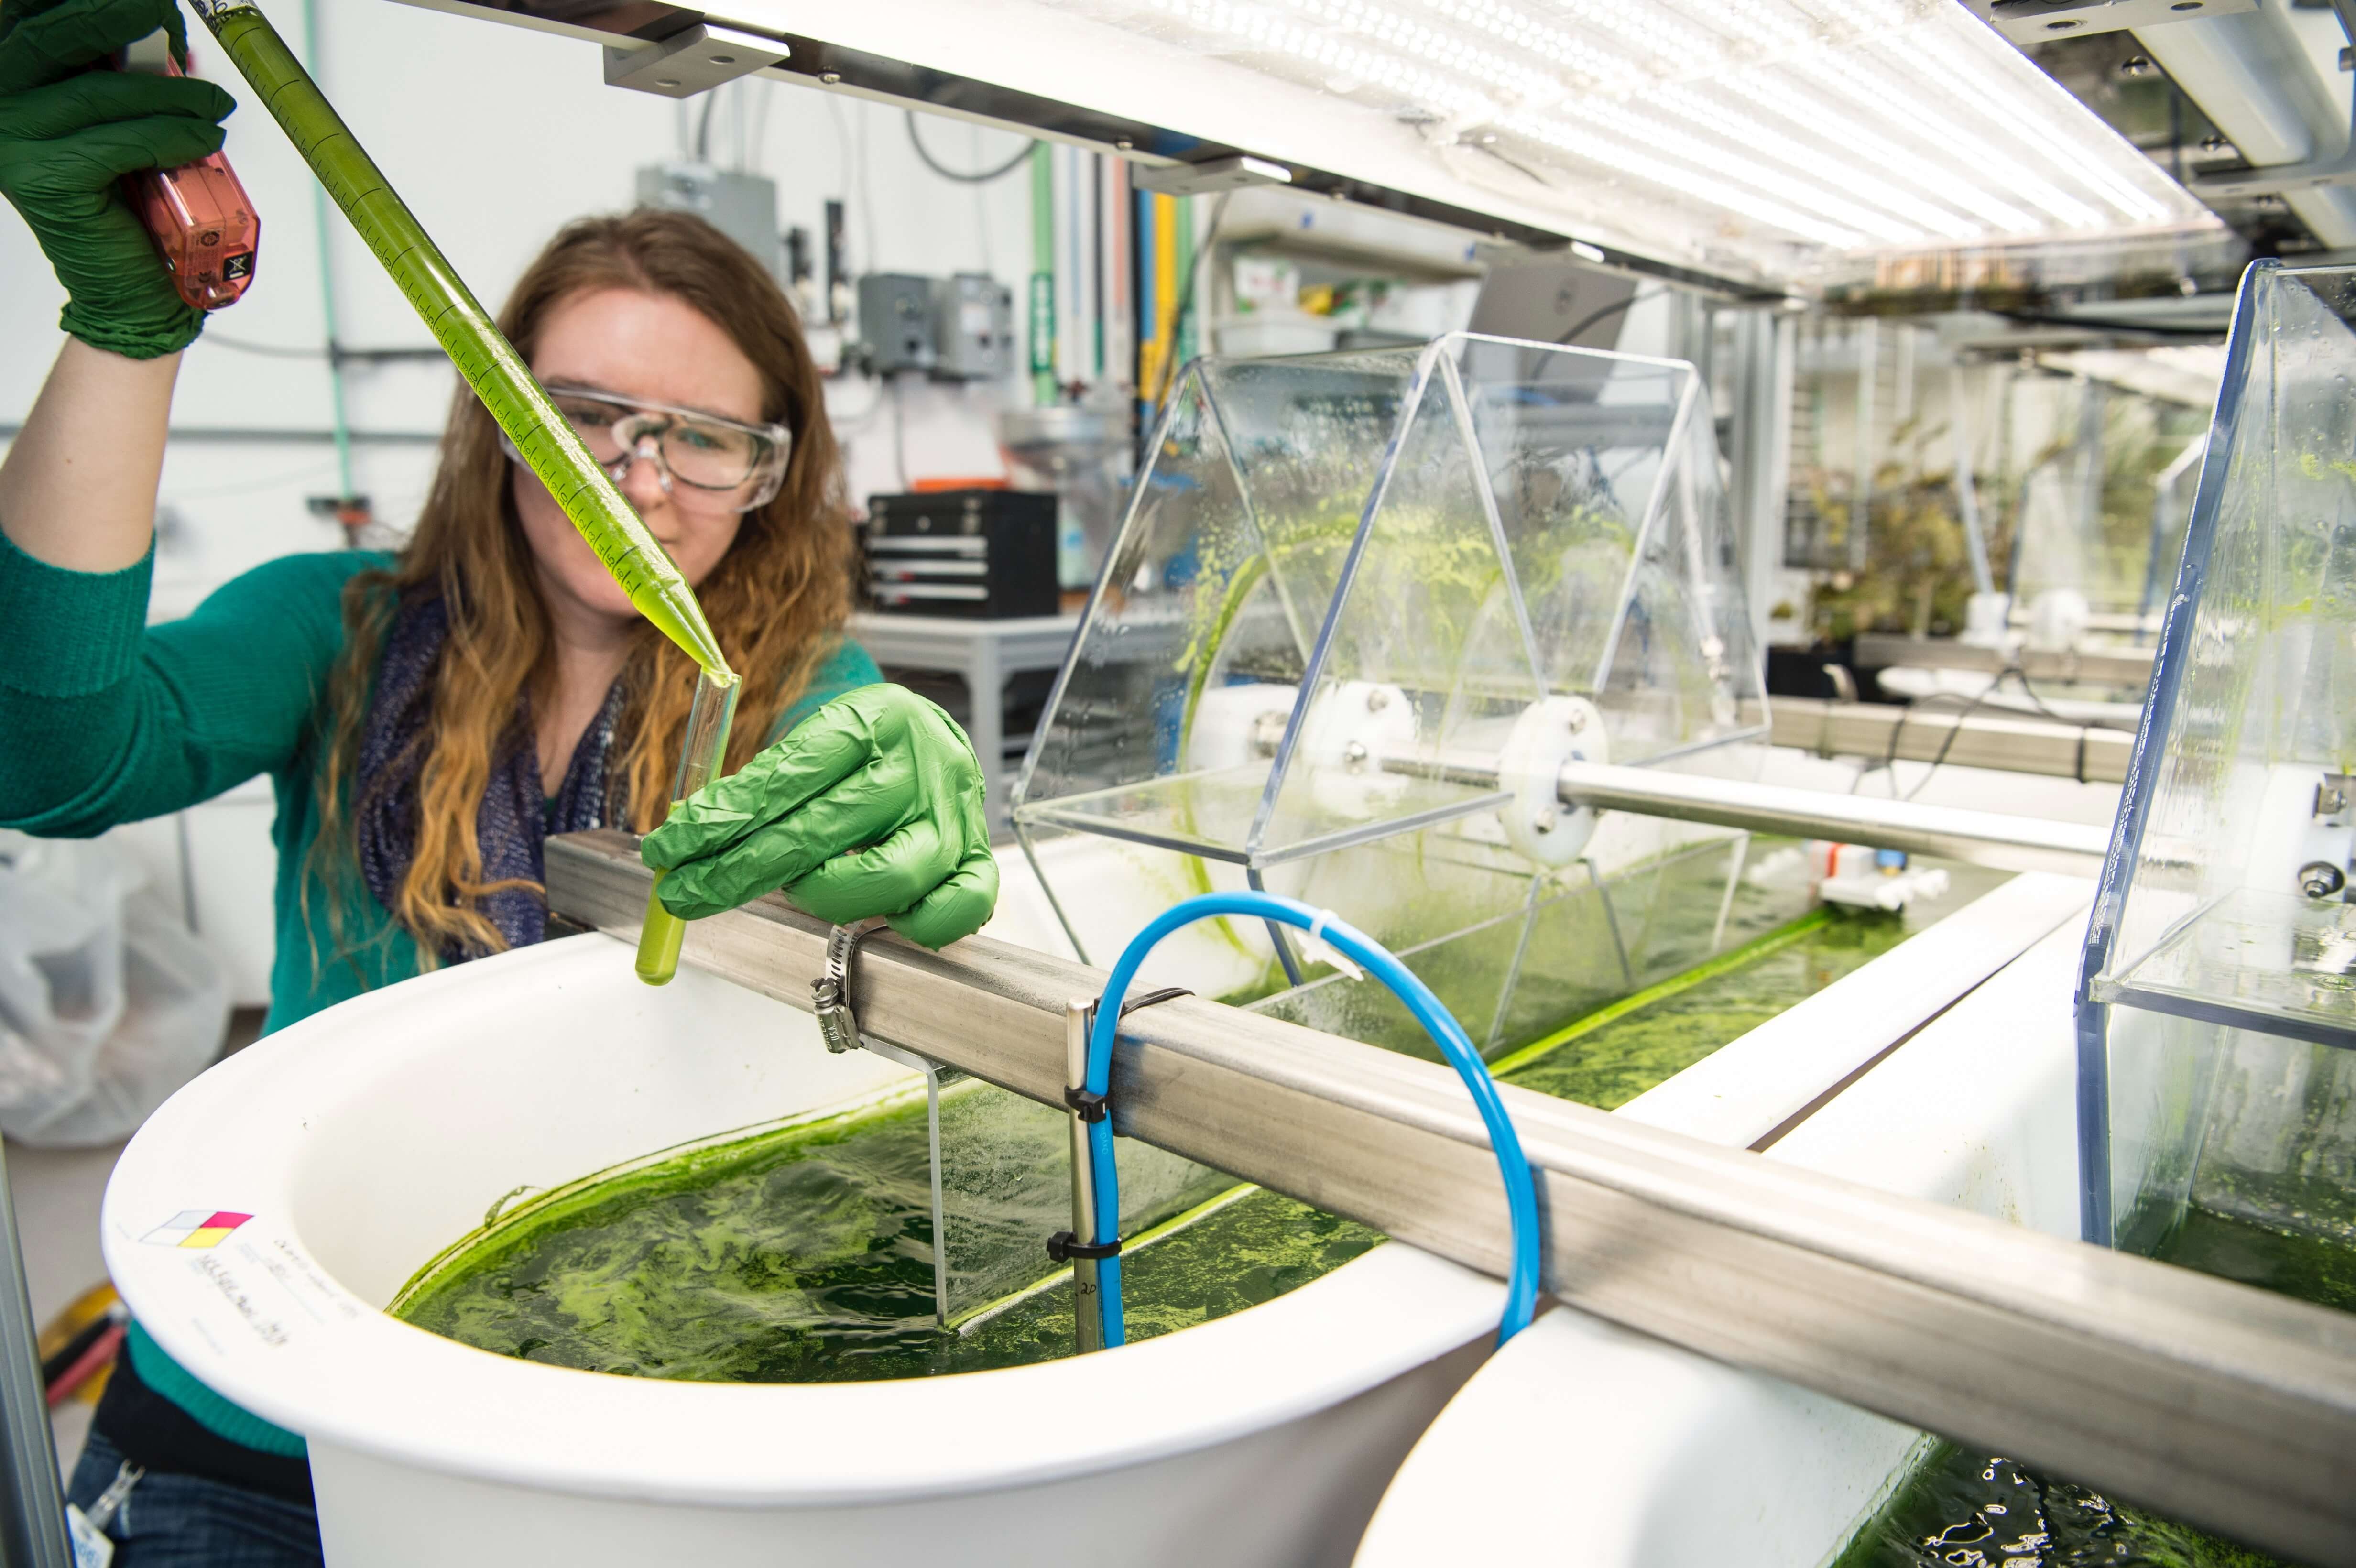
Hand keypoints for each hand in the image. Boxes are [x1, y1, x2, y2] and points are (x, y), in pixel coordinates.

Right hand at [0, 0, 231, 358]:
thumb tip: (169, 35)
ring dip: (169, 91)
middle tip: (171, 18)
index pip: (37, 17)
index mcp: (12, 80)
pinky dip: (173, 135)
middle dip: (120, 17)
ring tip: (215, 104)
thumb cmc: (130, 203)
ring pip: (100, 93)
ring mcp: (14, 143)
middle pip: (54, 34)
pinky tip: (206, 139)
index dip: (89, 3)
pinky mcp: (47, 180)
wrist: (131, 287)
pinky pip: (124, 141)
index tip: (152, 2)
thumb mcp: (124, 121)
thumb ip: (128, 76)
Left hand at [641, 683, 998, 949]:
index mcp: (876, 719)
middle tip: (686, 892)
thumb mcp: (813, 740)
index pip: (784, 777)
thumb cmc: (864, 749)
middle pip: (819, 831)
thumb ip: (761, 786)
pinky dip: (907, 923)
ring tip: (794, 887)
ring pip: (886, 880)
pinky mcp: (975, 860)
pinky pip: (949, 913)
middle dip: (736, 871)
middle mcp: (922, 768)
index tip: (671, 848)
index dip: (719, 821)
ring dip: (821, 894)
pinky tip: (869, 909)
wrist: (934, 744)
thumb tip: (690, 838)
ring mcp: (953, 819)